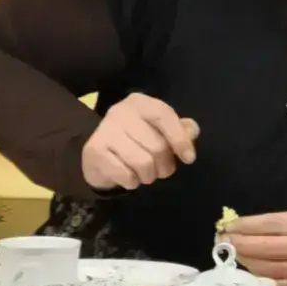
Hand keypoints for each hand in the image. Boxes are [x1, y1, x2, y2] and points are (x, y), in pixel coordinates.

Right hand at [82, 93, 198, 190]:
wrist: (99, 157)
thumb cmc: (136, 142)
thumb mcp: (159, 131)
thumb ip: (180, 130)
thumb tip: (191, 131)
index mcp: (140, 103)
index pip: (164, 115)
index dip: (180, 138)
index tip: (188, 158)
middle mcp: (120, 112)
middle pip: (157, 145)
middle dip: (165, 165)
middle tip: (161, 170)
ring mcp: (105, 131)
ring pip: (143, 162)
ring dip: (149, 176)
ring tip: (145, 174)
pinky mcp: (94, 151)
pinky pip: (126, 175)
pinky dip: (132, 182)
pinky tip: (128, 176)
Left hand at [224, 210, 286, 285]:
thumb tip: (252, 229)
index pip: (275, 224)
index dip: (248, 226)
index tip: (228, 225)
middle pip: (270, 248)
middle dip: (242, 244)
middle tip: (223, 241)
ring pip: (274, 269)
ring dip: (249, 263)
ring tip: (235, 256)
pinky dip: (266, 281)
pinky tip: (253, 275)